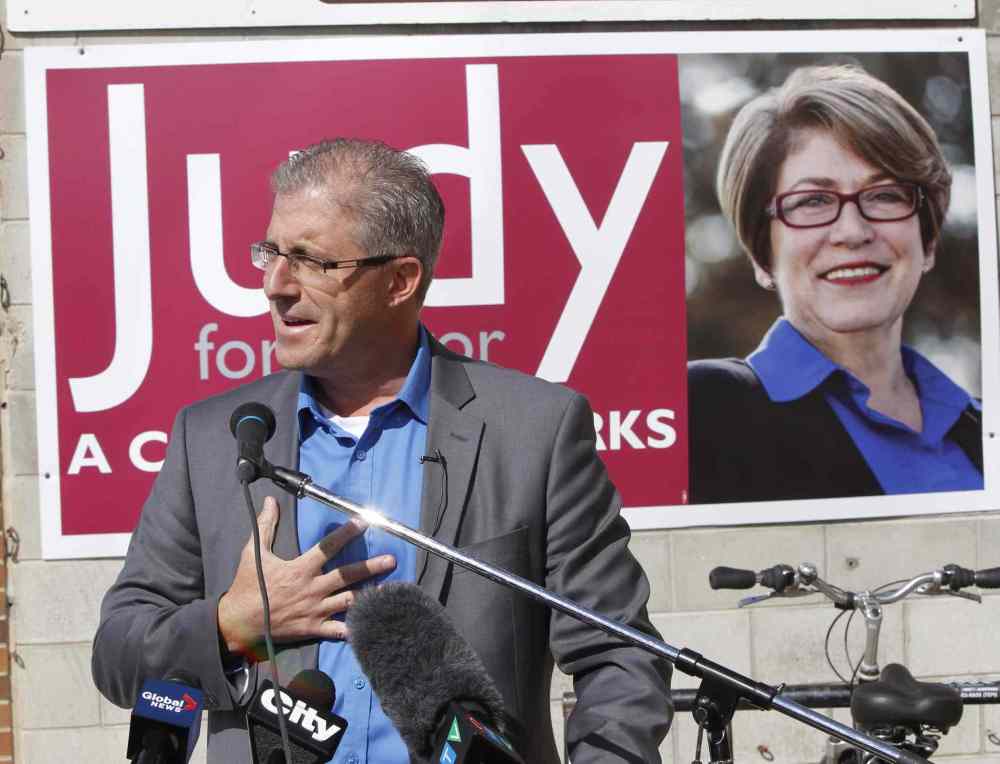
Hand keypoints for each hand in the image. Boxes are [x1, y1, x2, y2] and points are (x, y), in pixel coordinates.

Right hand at [217, 496, 394, 656]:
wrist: (238, 623)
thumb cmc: (248, 587)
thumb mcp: (253, 553)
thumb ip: (266, 526)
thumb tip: (270, 501)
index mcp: (300, 569)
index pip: (328, 547)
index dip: (347, 533)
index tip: (364, 522)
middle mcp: (312, 589)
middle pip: (347, 575)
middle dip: (371, 566)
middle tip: (391, 560)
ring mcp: (315, 610)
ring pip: (349, 601)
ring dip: (370, 594)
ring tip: (391, 589)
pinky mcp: (314, 628)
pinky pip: (338, 630)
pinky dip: (355, 627)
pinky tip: (372, 623)